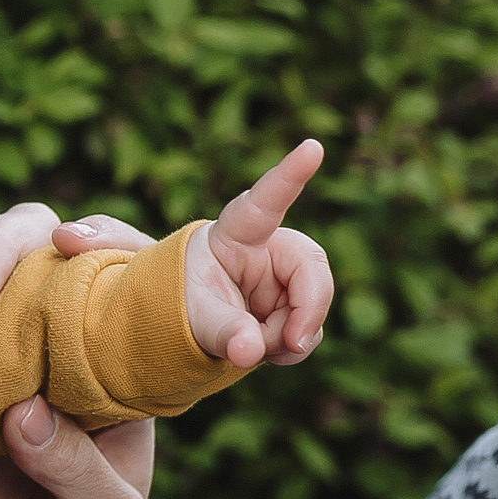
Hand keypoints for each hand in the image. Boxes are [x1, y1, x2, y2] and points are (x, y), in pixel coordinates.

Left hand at [185, 138, 331, 367]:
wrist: (191, 316)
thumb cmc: (185, 299)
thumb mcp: (192, 315)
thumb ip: (221, 331)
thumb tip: (250, 352)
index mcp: (236, 232)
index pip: (263, 203)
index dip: (288, 176)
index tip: (312, 146)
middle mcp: (270, 247)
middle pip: (311, 270)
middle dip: (307, 311)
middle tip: (291, 345)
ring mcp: (287, 276)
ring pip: (313, 308)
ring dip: (288, 339)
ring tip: (250, 343)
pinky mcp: (298, 302)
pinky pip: (310, 330)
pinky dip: (289, 349)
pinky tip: (265, 348)